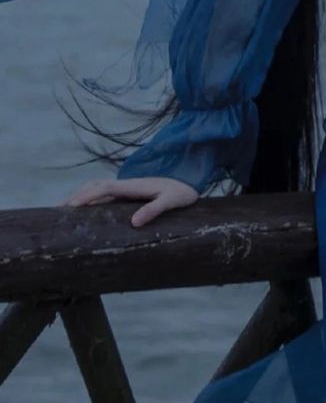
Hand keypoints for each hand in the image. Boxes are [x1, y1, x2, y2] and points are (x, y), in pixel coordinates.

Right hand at [61, 175, 198, 227]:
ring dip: (80, 196)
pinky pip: (104, 195)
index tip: (71, 207)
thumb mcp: (171, 201)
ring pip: (97, 188)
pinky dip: (90, 199)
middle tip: (57, 211)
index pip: (103, 188)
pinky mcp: (129, 194)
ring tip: (64, 211)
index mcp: (133, 186)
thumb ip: (154, 209)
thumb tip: (134, 223)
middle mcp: (126, 185)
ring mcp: (127, 188)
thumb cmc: (182, 192)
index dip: (86, 196)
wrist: (191, 180)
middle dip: (75, 196)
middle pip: (94, 186)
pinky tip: (85, 211)